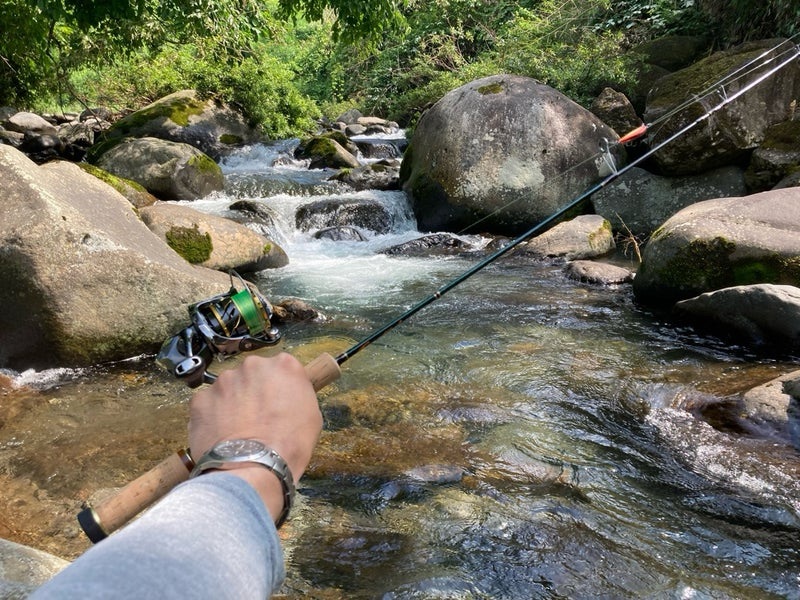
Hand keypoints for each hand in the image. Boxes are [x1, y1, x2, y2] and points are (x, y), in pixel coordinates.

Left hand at [188, 353, 321, 520]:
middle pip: (252, 374)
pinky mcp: (200, 398)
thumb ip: (296, 395)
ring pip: (228, 388)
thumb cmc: (290, 444)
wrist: (253, 467)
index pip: (282, 368)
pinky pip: (207, 404)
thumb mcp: (311, 416)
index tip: (277, 404)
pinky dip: (212, 416)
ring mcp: (223, 380)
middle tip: (257, 417)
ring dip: (231, 403)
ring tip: (236, 430)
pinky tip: (220, 436)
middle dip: (253, 391)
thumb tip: (283, 399)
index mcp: (284, 365)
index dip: (279, 388)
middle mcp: (252, 365)